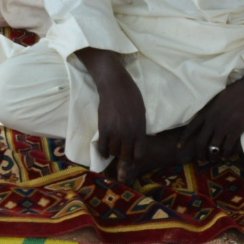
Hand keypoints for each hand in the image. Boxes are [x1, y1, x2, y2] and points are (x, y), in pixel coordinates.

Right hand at [78, 49, 146, 178]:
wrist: (115, 86)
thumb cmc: (131, 96)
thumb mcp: (141, 114)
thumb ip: (139, 128)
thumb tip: (137, 139)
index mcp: (140, 130)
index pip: (139, 154)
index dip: (135, 157)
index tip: (132, 155)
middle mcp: (128, 134)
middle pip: (126, 156)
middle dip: (124, 157)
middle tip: (122, 153)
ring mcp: (115, 132)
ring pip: (114, 152)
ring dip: (113, 153)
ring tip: (113, 150)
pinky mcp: (103, 129)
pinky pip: (102, 147)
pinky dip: (102, 152)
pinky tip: (104, 152)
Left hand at [177, 70, 243, 166]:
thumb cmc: (235, 91)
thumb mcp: (217, 99)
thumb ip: (211, 110)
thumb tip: (207, 118)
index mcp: (207, 112)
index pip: (191, 128)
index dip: (184, 139)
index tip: (178, 147)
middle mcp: (212, 121)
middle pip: (201, 142)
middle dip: (199, 153)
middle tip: (201, 159)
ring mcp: (224, 126)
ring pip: (213, 147)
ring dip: (213, 156)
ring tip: (213, 159)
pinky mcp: (236, 130)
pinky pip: (227, 147)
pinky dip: (226, 154)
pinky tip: (226, 156)